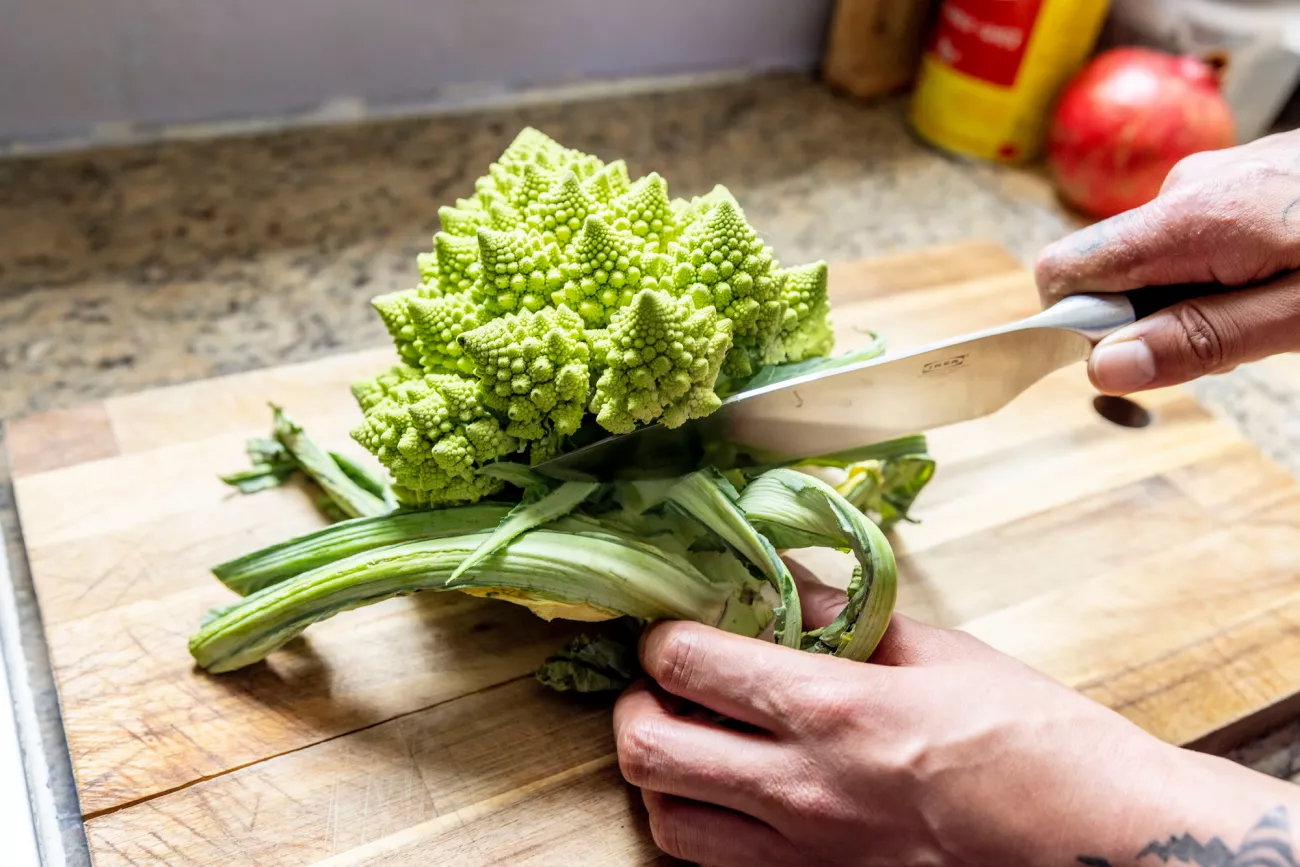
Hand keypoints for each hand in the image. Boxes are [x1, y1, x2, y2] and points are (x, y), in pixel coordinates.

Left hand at [614, 567, 1294, 865]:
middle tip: (658, 684)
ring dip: (658, 775)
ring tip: (687, 740)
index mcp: (831, 709)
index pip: (688, 663)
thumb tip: (776, 572)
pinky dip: (702, 826)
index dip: (661, 637)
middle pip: (648, 751)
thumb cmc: (1029, 737)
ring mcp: (805, 854)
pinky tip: (732, 795)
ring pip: (667, 823)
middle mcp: (801, 789)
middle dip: (632, 707)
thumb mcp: (935, 648)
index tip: (674, 626)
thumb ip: (840, 610)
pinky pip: (721, 866)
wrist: (1093, 840)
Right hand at [1035, 129, 1299, 395]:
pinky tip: (1277, 283)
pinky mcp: (1241, 181)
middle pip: (1111, 272)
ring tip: (1272, 313)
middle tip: (1234, 349)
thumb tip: (1103, 367)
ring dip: (1189, 302)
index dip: (1078, 327)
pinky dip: (1216, 275)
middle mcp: (1186, 187)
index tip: (1131, 368)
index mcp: (1188, 219)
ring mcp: (1213, 178)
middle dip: (1147, 324)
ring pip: (1155, 261)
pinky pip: (1191, 239)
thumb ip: (1200, 340)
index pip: (1066, 272)